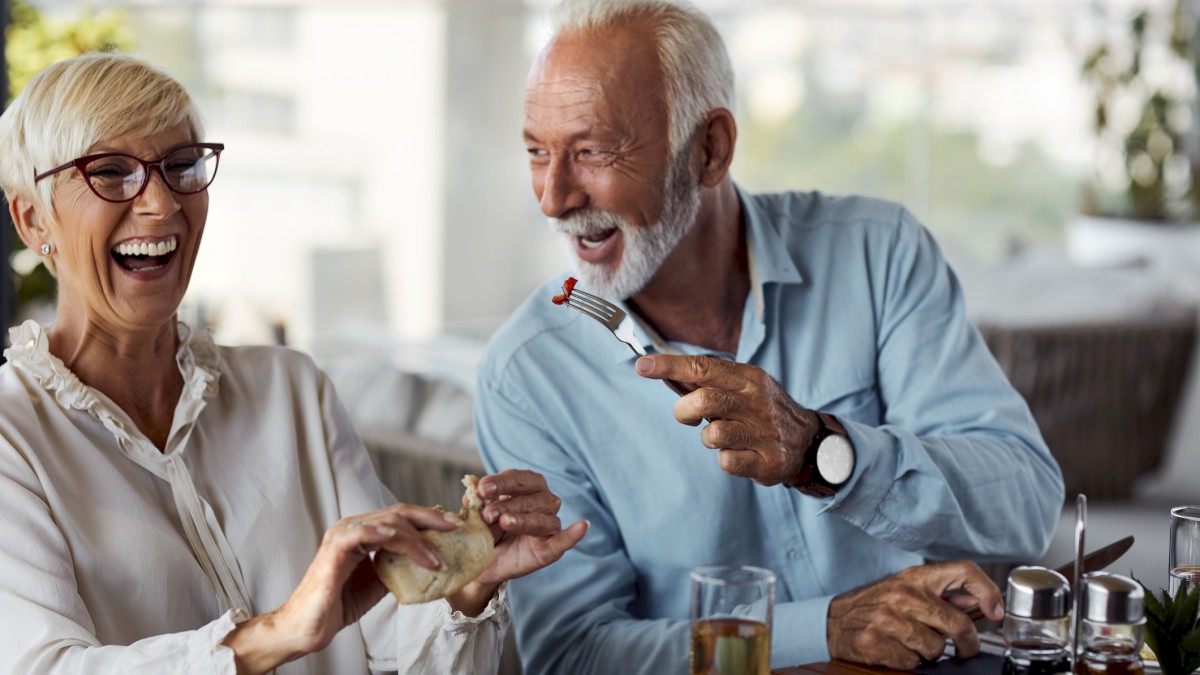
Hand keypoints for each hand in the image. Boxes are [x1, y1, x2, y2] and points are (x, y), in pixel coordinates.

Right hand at [223, 504, 459, 673]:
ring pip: (388, 522)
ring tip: (438, 558)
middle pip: (399, 512)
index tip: (455, 527)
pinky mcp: (334, 549)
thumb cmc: (338, 604)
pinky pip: (363, 534)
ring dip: (418, 539)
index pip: (401, 517)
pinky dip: (386, 535)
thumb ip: (399, 566)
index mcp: (363, 532)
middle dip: (431, 519)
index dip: (429, 519)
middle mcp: (353, 527)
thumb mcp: (379, 583)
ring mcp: (342, 535)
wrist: (306, 627)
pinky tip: (405, 543)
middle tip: (456, 528)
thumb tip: (432, 561)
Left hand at [447, 469, 586, 614]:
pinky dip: (573, 534)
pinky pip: (564, 541)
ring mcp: (549, 525)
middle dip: (507, 503)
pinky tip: (582, 526)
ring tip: (505, 522)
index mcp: (525, 487)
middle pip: (531, 497)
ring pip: (542, 518)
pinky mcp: (551, 549)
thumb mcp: (476, 515)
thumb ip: (477, 504)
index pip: (518, 478)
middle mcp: (542, 501)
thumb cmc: (482, 531)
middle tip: (488, 514)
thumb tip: (472, 492)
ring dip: (523, 520)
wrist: (480, 563)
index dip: (502, 482)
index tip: (483, 488)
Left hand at [635, 354, 817, 485]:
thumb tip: (664, 372)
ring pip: (713, 434)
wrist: (808, 441)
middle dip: (683, 410)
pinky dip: (724, 459)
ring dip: (706, 437)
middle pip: (704, 400)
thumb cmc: (762, 410)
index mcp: (748, 378)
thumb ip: (709, 381)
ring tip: (720, 436)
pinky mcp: (767, 461)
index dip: (669, 366)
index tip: (642, 365)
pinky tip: (737, 453)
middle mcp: (757, 402)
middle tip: (687, 416)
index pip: (703, 367)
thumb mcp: (744, 386)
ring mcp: (763, 433)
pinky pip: (727, 462)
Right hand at [827, 560, 1004, 669]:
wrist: (832, 620)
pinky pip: (913, 663)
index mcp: (914, 577)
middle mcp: (902, 595)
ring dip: (930, 652)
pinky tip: (897, 650)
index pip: (963, 570)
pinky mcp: (876, 642)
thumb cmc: (874, 604)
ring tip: (912, 642)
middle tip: (964, 648)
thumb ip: (941, 593)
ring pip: (936, 647)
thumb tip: (982, 601)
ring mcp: (888, 619)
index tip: (994, 611)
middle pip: (957, 622)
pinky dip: (909, 662)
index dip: (988, 590)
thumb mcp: (906, 588)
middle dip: (968, 642)